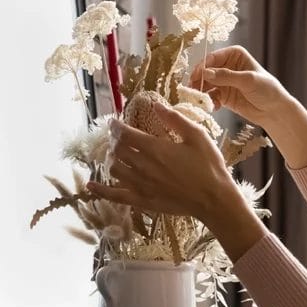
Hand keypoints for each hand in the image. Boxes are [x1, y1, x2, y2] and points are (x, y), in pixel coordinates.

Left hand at [87, 102, 236, 220]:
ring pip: (114, 169)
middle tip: (120, 137)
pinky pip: (115, 196)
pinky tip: (92, 185)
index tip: (114, 122)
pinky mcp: (142, 201)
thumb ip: (175, 119)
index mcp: (155, 148)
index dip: (116, 126)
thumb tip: (155, 104)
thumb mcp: (197, 136)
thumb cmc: (208, 166)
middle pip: (117, 150)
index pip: (125, 133)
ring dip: (113, 160)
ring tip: (118, 156)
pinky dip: (101, 190)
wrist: (214, 199)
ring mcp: (140, 185)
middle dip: (115, 141)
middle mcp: (143, 166)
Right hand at [189, 46, 290, 126]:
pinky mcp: (223, 96)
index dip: (202, 67)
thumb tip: (205, 73)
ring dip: (202, 93)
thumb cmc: (267, 90)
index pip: (213, 58)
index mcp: (234, 54)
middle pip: (206, 72)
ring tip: (201, 101)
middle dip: (198, 81)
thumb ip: (226, 76)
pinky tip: (213, 107)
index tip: (195, 77)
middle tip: (193, 91)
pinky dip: (209, 102)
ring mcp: (224, 81)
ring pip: (205, 85)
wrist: (275, 111)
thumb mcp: (248, 80)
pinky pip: (210, 97)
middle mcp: (227, 66)